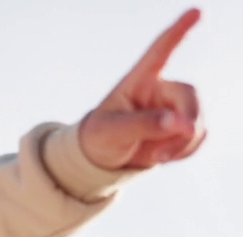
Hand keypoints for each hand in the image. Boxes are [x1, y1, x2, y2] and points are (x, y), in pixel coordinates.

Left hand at [79, 8, 205, 169]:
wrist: (103, 158)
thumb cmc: (100, 137)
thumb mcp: (112, 131)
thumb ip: (144, 125)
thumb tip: (179, 123)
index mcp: (139, 80)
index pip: (161, 51)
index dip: (179, 31)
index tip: (197, 11)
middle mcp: (161, 89)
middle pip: (189, 96)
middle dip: (186, 123)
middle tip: (169, 148)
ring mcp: (174, 107)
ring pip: (198, 120)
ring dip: (183, 143)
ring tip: (157, 156)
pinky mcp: (183, 126)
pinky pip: (198, 137)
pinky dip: (186, 151)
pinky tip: (165, 156)